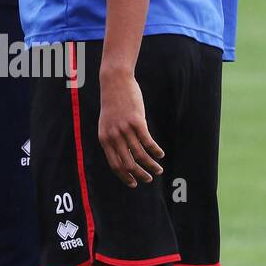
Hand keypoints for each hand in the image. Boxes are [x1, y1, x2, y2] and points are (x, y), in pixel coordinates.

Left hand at [98, 65, 164, 186]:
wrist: (115, 82)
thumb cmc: (113, 103)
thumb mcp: (108, 123)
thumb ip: (114, 138)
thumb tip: (126, 155)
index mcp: (104, 139)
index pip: (114, 164)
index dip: (124, 176)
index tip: (134, 183)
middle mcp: (114, 136)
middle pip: (128, 164)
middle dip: (139, 175)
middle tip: (149, 179)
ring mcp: (125, 129)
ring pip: (140, 155)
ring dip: (151, 165)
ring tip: (158, 170)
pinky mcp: (137, 121)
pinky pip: (148, 142)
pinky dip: (155, 151)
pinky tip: (160, 154)